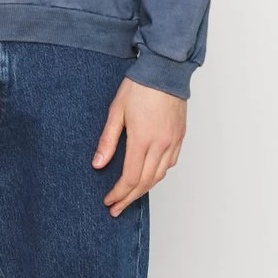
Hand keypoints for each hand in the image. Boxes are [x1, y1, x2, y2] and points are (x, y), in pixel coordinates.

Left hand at [92, 77, 185, 215]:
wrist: (165, 70)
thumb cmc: (139, 86)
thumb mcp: (116, 110)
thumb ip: (107, 140)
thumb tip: (98, 164)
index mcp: (143, 139)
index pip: (130, 178)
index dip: (119, 193)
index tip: (109, 201)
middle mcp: (161, 145)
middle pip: (145, 182)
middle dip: (129, 198)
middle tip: (117, 208)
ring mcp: (172, 142)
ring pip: (159, 176)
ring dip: (144, 189)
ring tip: (130, 196)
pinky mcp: (179, 137)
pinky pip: (170, 164)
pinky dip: (158, 174)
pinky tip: (149, 175)